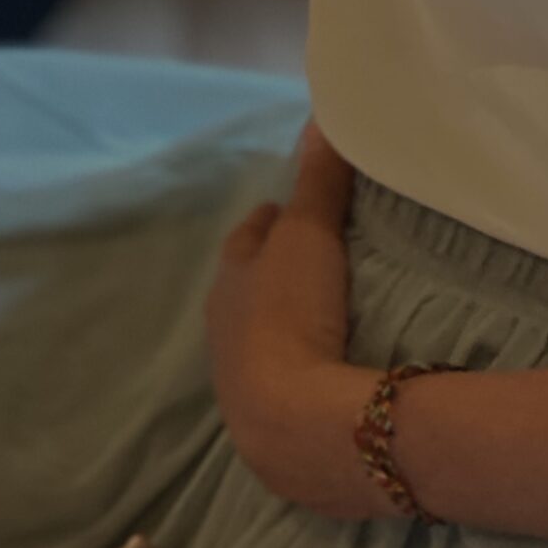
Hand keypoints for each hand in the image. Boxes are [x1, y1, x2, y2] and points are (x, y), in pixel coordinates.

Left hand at [206, 125, 381, 515]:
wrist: (295, 425)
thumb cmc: (292, 316)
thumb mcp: (308, 236)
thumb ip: (317, 182)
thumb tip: (318, 118)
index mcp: (229, 282)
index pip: (247, 239)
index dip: (269, 221)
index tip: (288, 208)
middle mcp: (224, 332)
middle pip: (248, 291)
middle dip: (271, 275)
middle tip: (309, 261)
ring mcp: (241, 385)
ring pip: (259, 342)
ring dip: (283, 328)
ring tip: (319, 318)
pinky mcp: (266, 430)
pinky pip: (282, 386)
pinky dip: (299, 373)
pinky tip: (322, 375)